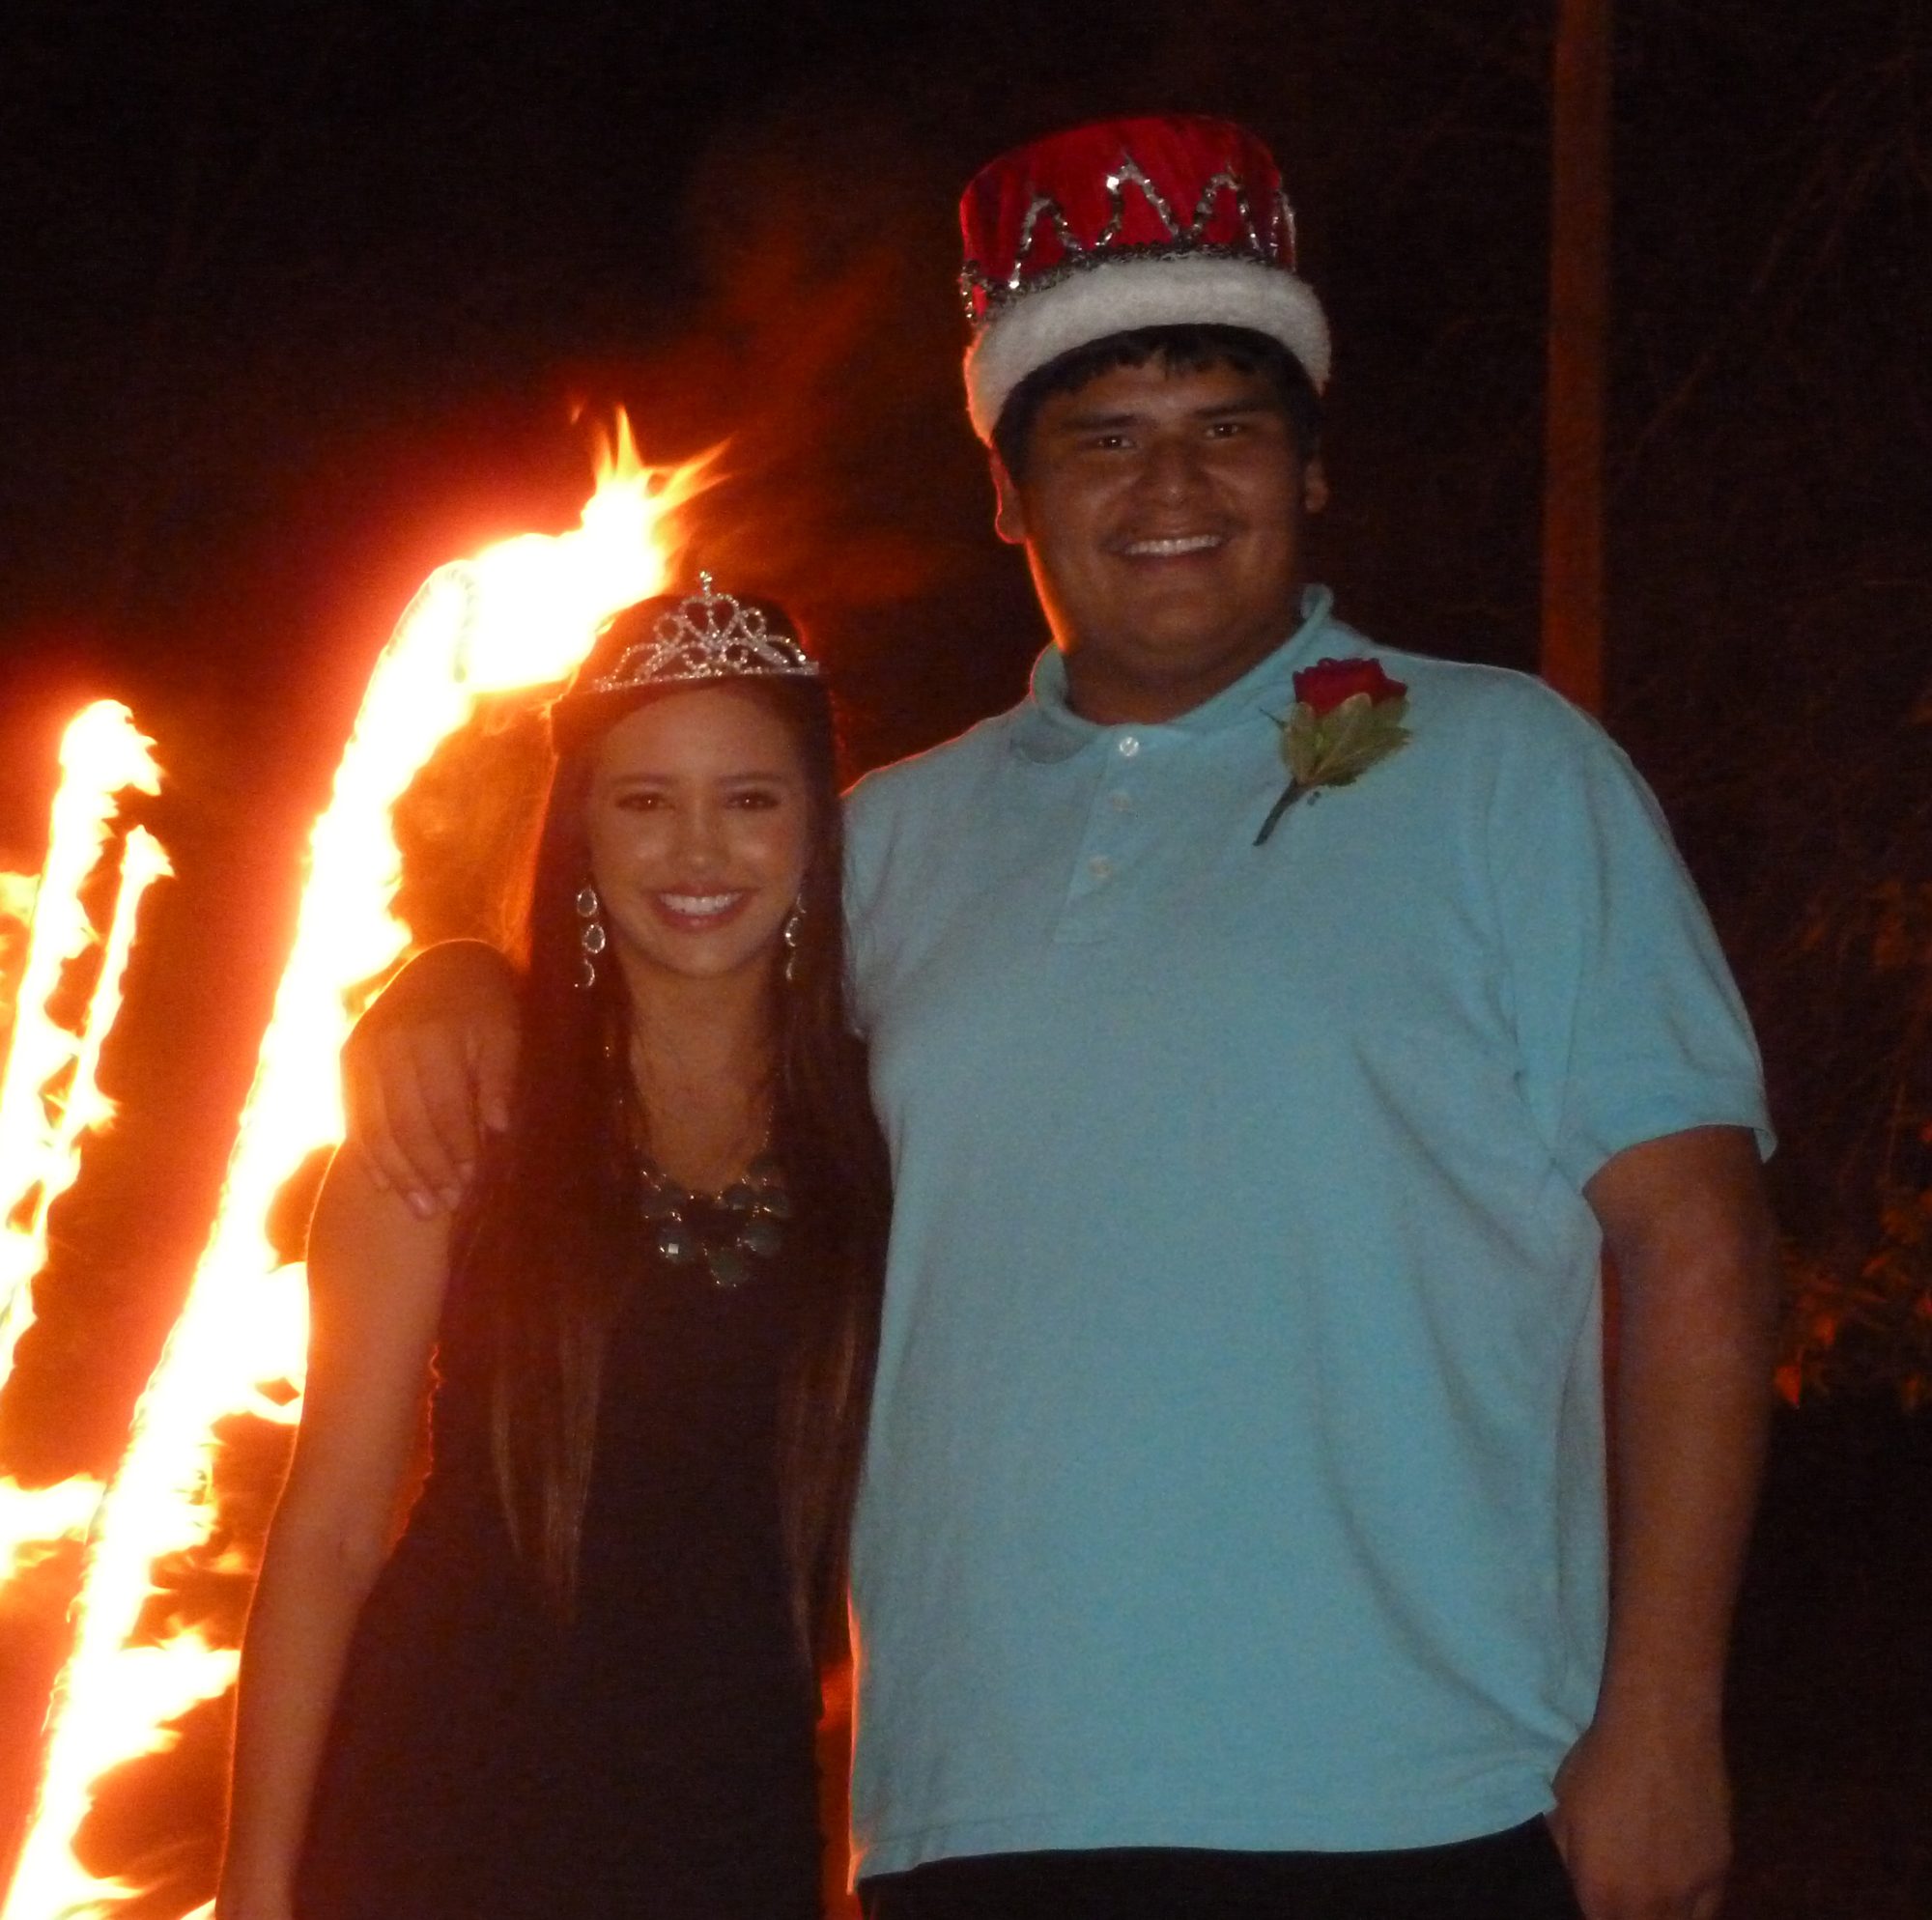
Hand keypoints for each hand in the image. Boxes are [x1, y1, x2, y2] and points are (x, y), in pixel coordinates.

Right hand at [341, 940, 518, 1214]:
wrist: (445, 963)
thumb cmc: (486, 1005)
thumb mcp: (506, 1032)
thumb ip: (500, 1078)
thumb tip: (499, 1129)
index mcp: (432, 1034)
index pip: (443, 1108)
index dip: (457, 1150)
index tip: (472, 1183)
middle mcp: (388, 1041)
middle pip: (404, 1123)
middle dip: (427, 1170)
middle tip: (447, 1206)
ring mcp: (361, 1049)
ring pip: (373, 1127)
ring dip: (397, 1174)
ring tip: (422, 1208)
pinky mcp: (347, 1057)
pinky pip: (353, 1117)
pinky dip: (369, 1155)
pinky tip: (387, 1186)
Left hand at [1549, 1711, 1731, 1919]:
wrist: (1660, 1732)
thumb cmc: (1601, 1765)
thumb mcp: (1563, 1811)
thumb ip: (1564, 1860)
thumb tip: (1564, 1882)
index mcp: (1602, 1893)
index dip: (1593, 1915)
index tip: (1594, 1903)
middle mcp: (1649, 1906)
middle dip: (1622, 1915)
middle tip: (1617, 1897)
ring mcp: (1691, 1894)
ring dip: (1659, 1915)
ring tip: (1647, 1898)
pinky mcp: (1721, 1873)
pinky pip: (1706, 1911)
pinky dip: (1691, 1909)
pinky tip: (1679, 1892)